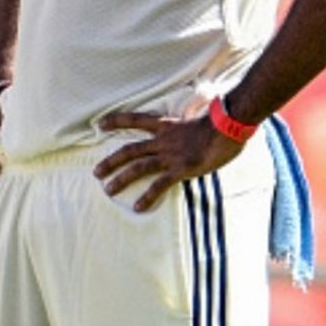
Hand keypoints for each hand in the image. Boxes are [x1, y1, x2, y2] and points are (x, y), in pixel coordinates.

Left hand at [93, 111, 245, 211]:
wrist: (230, 126)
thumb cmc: (220, 122)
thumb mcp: (197, 118)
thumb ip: (186, 125)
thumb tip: (190, 124)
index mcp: (166, 125)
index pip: (134, 120)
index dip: (116, 121)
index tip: (99, 124)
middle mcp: (163, 140)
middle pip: (129, 149)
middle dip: (110, 161)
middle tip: (96, 172)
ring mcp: (170, 155)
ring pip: (138, 167)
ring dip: (121, 179)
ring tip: (108, 190)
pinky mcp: (181, 169)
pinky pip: (160, 185)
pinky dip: (148, 196)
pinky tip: (138, 207)